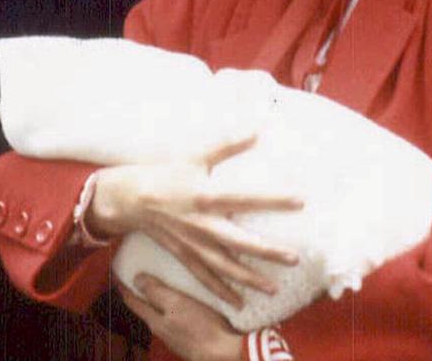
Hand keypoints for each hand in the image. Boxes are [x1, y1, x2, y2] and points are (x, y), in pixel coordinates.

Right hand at [87, 135, 301, 305]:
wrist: (131, 198)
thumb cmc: (167, 174)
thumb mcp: (196, 156)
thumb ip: (227, 145)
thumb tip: (257, 128)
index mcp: (206, 196)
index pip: (246, 198)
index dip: (272, 199)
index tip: (300, 200)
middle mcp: (201, 224)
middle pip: (239, 241)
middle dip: (267, 251)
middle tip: (294, 258)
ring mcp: (193, 243)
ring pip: (225, 266)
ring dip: (249, 278)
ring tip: (274, 287)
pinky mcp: (185, 255)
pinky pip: (205, 277)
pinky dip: (221, 291)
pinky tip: (239, 303)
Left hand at [120, 273, 243, 360]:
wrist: (226, 354)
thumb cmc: (201, 327)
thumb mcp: (176, 303)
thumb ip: (155, 292)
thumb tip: (135, 279)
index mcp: (155, 321)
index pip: (132, 302)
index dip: (123, 286)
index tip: (116, 273)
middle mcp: (162, 331)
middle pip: (145, 309)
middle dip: (140, 293)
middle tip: (138, 274)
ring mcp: (176, 337)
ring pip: (161, 315)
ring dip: (157, 300)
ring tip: (162, 284)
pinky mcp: (191, 340)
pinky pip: (176, 320)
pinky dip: (173, 307)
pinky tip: (184, 302)